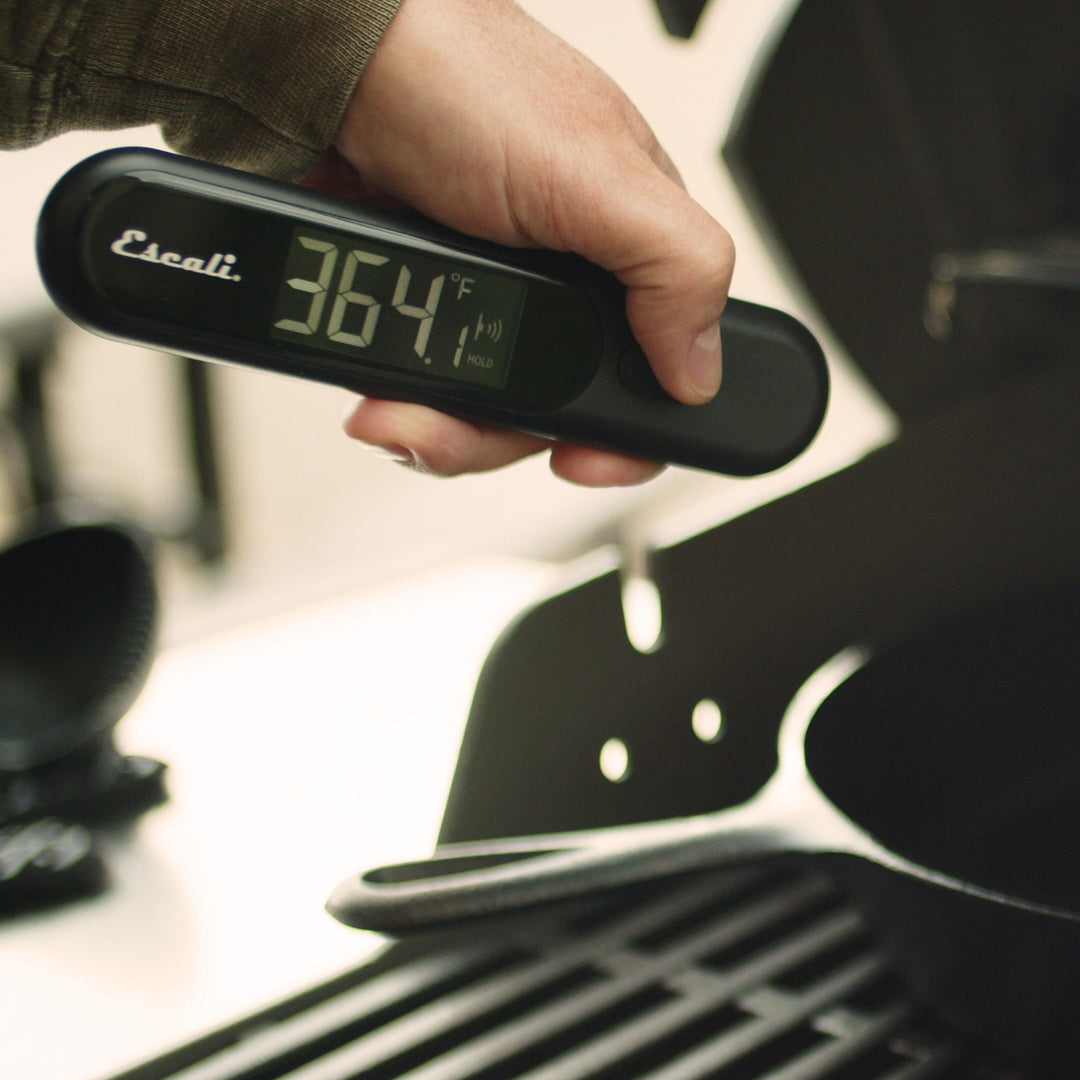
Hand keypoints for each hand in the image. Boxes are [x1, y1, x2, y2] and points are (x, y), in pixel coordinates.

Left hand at [323, 0, 733, 484]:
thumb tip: (702, 367)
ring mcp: (489, 298)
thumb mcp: (595, 171)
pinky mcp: (428, 306)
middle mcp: (560, 284)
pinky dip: (404, 403)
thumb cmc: (459, 79)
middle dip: (502, 439)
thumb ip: (674, 266)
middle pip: (554, 414)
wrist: (333, 64)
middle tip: (454, 428)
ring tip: (396, 413)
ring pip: (485, 412)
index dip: (622, 435)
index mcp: (624, 252)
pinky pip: (429, 391)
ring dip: (440, 431)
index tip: (577, 459)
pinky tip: (381, 394)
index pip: (651, 374)